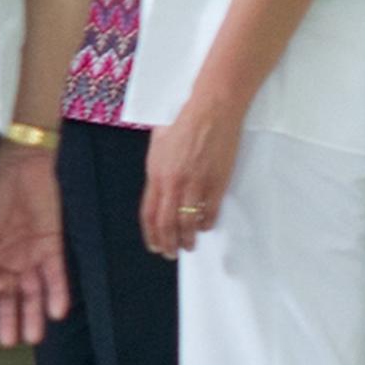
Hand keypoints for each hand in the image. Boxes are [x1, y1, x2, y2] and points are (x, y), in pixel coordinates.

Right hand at [0, 143, 68, 344]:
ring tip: (32, 338)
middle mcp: (6, 258)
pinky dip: (57, 293)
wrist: (19, 159)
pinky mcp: (51, 245)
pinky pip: (55, 274)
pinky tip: (56, 312)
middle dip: (10, 320)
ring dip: (33, 314)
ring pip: (33, 291)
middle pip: (9, 296)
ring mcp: (29, 253)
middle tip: (9, 343)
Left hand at [141, 97, 241, 256]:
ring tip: (189, 246)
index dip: (151, 234)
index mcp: (156, 174)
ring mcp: (195, 184)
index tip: (154, 244)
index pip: (148, 213)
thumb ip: (157, 170)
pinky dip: (207, 223)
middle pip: (166, 223)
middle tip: (171, 253)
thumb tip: (157, 188)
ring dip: (188, 238)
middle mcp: (172, 183)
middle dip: (167, 243)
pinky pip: (210, 211)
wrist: (210, 111)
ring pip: (188, 222)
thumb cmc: (183, 122)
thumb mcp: (158, 146)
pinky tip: (206, 226)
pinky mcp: (216, 182)